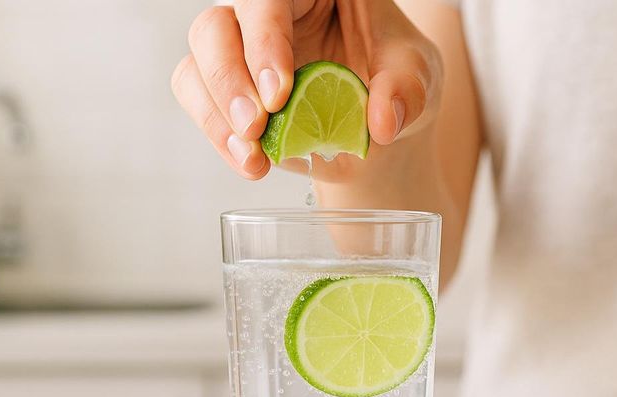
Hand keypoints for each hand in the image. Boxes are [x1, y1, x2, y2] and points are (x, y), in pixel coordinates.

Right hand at [170, 0, 441, 179]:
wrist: (378, 132)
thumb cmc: (396, 85)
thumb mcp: (418, 79)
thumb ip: (407, 90)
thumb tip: (383, 121)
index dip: (265, 36)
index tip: (279, 92)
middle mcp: (268, 13)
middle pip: (216, 24)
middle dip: (228, 79)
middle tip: (257, 126)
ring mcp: (241, 50)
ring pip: (197, 61)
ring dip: (217, 113)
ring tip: (254, 155)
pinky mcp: (226, 89)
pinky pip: (198, 100)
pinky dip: (217, 135)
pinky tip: (250, 162)